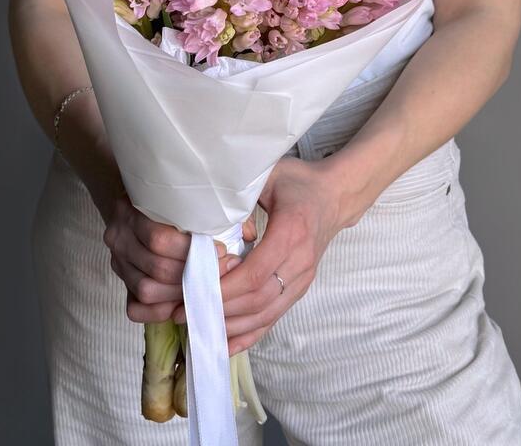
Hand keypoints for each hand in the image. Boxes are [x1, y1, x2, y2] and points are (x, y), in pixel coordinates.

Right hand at [103, 194, 257, 322]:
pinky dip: (161, 311)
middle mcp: (119, 237)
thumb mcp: (190, 197)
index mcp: (131, 210)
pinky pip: (136, 309)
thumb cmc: (174, 202)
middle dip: (193, 275)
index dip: (193, 250)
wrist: (141, 204)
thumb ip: (216, 211)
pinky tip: (182, 303)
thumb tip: (247, 233)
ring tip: (206, 288)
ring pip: (146, 290)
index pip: (159, 239)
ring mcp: (118, 263)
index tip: (221, 250)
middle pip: (156, 267)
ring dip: (180, 294)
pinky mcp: (121, 285)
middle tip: (222, 273)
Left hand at [172, 155, 344, 354]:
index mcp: (292, 231)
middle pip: (258, 300)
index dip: (224, 289)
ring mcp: (303, 279)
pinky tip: (226, 344)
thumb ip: (242, 197)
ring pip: (266, 314)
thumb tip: (208, 219)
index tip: (194, 291)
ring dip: (231, 325)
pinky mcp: (300, 288)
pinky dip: (249, 334)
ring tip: (198, 326)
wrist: (334, 195)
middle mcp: (301, 261)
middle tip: (185, 311)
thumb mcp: (269, 176)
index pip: (255, 274)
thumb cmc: (298, 182)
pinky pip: (274, 317)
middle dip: (220, 309)